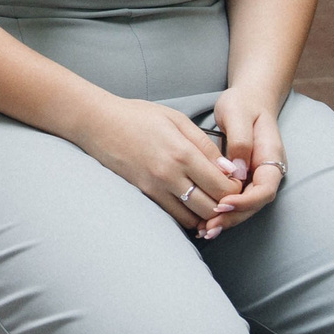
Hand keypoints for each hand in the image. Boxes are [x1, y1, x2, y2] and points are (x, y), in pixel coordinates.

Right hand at [69, 95, 246, 237]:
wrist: (97, 123)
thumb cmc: (137, 116)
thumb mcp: (177, 119)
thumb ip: (206, 145)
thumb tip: (229, 169)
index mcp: (182, 152)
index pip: (223, 185)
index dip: (236, 189)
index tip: (236, 182)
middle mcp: (170, 174)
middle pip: (213, 206)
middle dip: (226, 205)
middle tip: (227, 195)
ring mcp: (155, 187)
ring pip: (195, 217)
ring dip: (208, 214)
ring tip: (210, 201)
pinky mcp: (144, 194)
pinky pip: (175, 217)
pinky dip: (189, 216)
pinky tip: (191, 205)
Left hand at [194, 91, 287, 238]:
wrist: (248, 99)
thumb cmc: (242, 104)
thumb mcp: (238, 114)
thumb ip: (241, 140)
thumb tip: (238, 169)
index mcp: (271, 157)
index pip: (265, 189)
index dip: (246, 201)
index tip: (223, 204)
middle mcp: (265, 171)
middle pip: (254, 204)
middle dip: (233, 217)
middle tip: (209, 227)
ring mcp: (255, 176)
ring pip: (244, 206)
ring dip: (226, 219)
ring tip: (204, 230)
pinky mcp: (242, 179)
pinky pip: (234, 199)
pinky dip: (221, 211)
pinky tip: (203, 221)